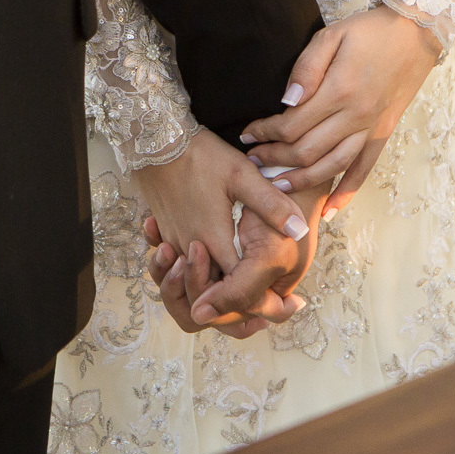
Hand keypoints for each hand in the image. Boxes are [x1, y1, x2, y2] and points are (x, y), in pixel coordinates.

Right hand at [132, 129, 310, 326]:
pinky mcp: (165, 235)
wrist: (154, 140)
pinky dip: (194, 274)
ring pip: (192, 284)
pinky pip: (179, 268)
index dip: (257, 300)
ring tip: (241, 293)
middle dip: (235, 305)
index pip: (236, 288)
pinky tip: (214, 267)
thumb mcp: (241, 174)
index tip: (279, 303)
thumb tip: (300, 230)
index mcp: (214, 240)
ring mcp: (174, 244)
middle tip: (264, 312)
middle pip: (212, 294)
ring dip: (213, 291)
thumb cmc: (200, 155)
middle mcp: (191, 249)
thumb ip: (270, 204)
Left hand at [241, 7, 439, 219]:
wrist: (415, 34)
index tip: (247, 135)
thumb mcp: (331, 35)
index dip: (265, 134)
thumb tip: (286, 102)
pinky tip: (329, 211)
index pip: (292, 125)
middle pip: (306, 151)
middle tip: (253, 160)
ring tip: (276, 184)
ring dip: (300, 180)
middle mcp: (355, 116)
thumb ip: (306, 68)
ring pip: (331, 167)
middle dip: (274, 159)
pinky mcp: (383, 134)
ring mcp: (371, 128)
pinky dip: (346, 193)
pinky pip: (364, 170)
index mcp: (339, 91)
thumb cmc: (368, 31)